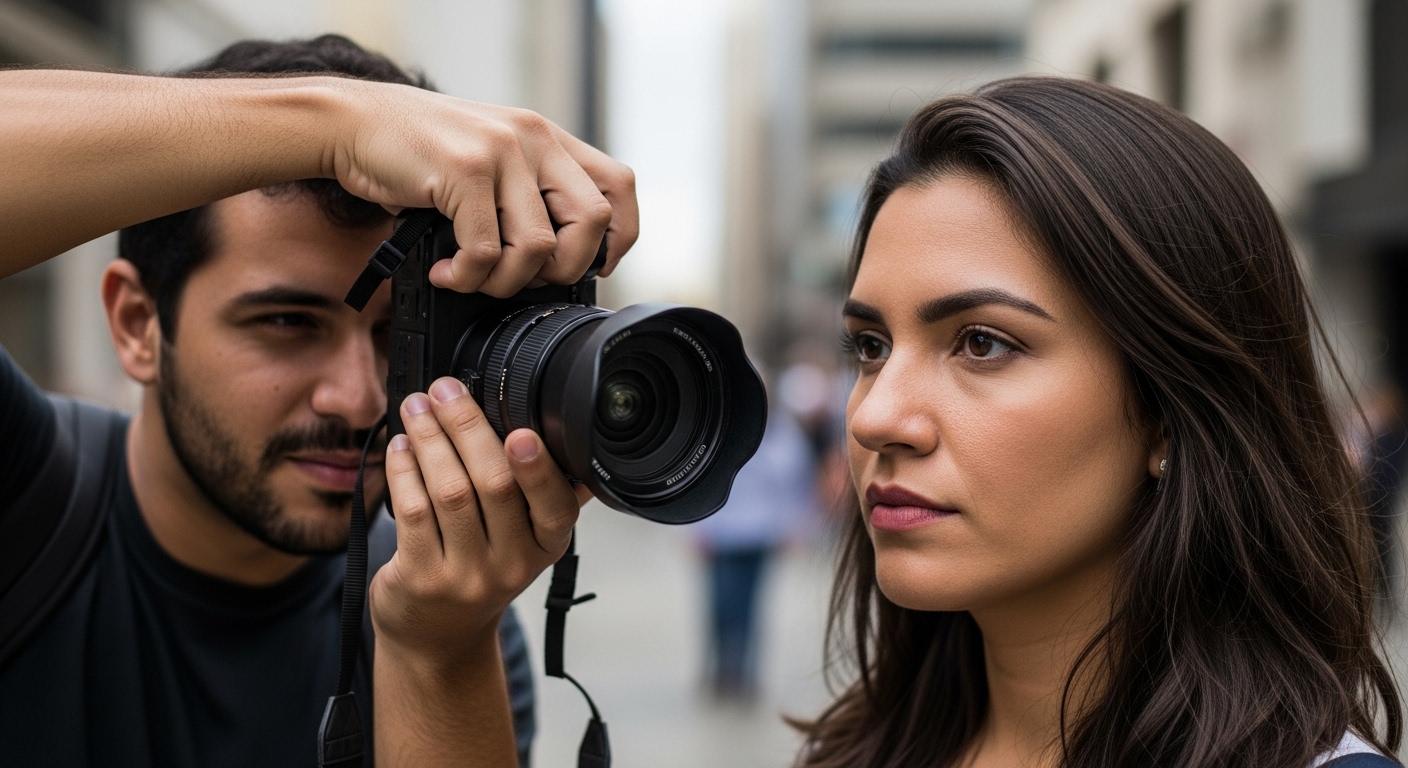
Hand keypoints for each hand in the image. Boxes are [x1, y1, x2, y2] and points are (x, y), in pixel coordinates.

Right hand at [328, 81, 638, 295]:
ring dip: (505, 281)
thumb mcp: (490, 161)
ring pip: (539, 246)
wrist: (352, 122)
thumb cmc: (417, 153)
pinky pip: (485, 250)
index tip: (588, 266)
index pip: (620, 187)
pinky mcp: (465, 170)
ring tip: (471, 277)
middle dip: (563, 270)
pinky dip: (466, 277)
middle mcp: (534, 139)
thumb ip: (527, 192)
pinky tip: (444, 272)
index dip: (617, 237)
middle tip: (521, 279)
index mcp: (548, 139)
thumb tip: (557, 260)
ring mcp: (501, 151)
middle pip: (593, 221)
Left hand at [371, 375, 588, 667]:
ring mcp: (465, 575)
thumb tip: (561, 433)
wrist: (439, 637)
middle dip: (467, 428)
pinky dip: (403, 470)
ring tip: (416, 407)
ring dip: (430, 439)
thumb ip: (540, 494)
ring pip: (449, 492)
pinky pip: (411, 511)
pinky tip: (400, 445)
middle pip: (494, 485)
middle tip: (446, 391)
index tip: (521, 432)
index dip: (538, 469)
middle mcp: (512, 564)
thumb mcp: (524, 540)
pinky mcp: (421, 577)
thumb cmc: (481, 571)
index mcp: (546, 546)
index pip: (554, 506)